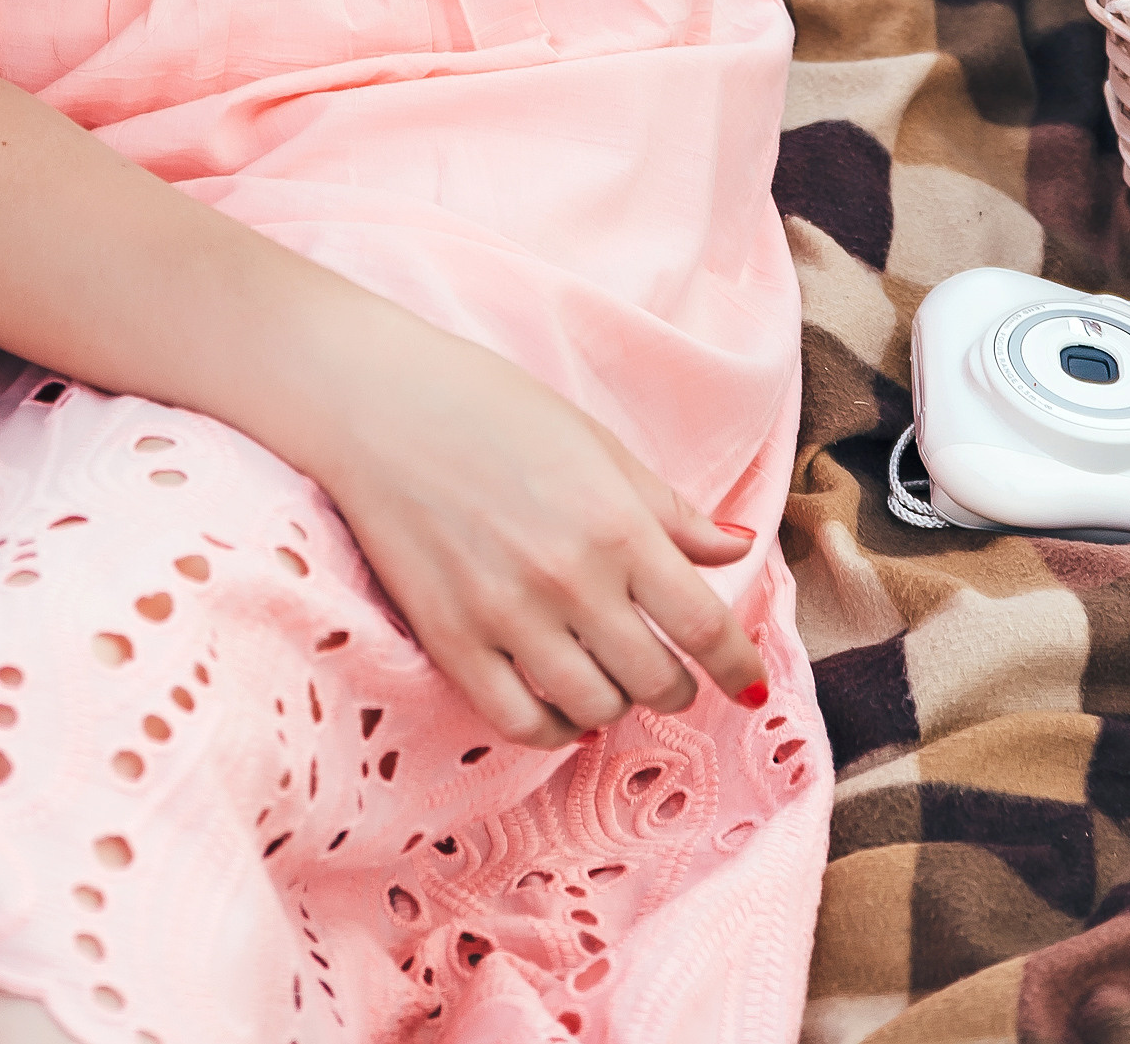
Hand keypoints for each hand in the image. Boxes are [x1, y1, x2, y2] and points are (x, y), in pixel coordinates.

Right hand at [295, 298, 767, 749]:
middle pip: (655, 679)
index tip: (747, 685)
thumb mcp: (596, 445)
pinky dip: (553, 726)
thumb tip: (737, 548)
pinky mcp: (452, 641)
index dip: (737, 666)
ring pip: (595, 709)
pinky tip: (559, 701)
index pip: (704, 626)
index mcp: (617, 524)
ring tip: (608, 676)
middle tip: (668, 667)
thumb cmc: (494, 408)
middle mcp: (570, 579)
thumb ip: (669, 509)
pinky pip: (521, 721)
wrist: (381, 403)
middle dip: (675, 682)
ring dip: (616, 702)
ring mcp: (508, 616)